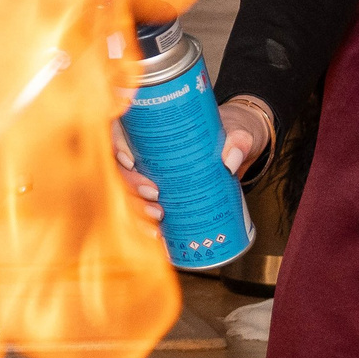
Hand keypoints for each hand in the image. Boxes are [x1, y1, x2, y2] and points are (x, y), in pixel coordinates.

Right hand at [114, 96, 272, 223]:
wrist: (242, 149)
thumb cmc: (234, 130)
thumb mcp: (238, 130)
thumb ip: (238, 141)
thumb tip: (229, 161)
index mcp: (156, 124)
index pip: (122, 129)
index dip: (116, 145)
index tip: (130, 162)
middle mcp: (147, 148)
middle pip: (121, 164)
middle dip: (129, 183)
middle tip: (154, 195)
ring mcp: (152, 171)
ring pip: (127, 188)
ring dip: (135, 205)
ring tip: (157, 216)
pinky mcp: (162, 192)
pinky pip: (146, 205)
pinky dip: (147, 221)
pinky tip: (156, 233)